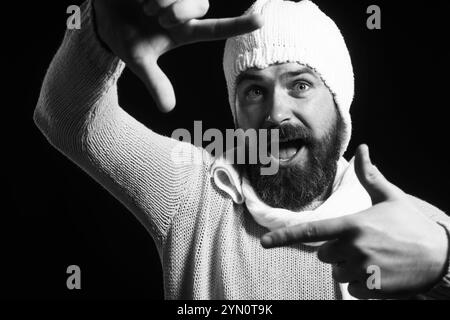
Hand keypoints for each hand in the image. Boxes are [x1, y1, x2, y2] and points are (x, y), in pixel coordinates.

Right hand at [93, 0, 262, 111]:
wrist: (100, 15)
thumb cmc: (123, 36)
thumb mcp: (138, 60)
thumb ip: (155, 81)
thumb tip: (168, 109)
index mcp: (183, 31)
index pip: (216, 29)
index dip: (238, 25)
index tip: (262, 19)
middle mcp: (184, 11)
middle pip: (199, 6)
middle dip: (176, 12)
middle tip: (155, 16)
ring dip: (162, 1)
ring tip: (145, 6)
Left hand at [261, 144, 448, 298]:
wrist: (442, 258)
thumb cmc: (412, 226)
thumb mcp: (390, 197)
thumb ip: (370, 176)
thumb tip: (362, 148)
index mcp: (352, 225)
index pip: (311, 231)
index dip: (284, 237)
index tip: (264, 243)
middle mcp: (353, 248)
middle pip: (324, 254)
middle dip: (336, 250)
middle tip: (362, 245)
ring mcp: (362, 270)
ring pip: (337, 272)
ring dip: (349, 267)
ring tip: (374, 258)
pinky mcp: (372, 289)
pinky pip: (351, 289)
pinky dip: (362, 283)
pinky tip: (380, 273)